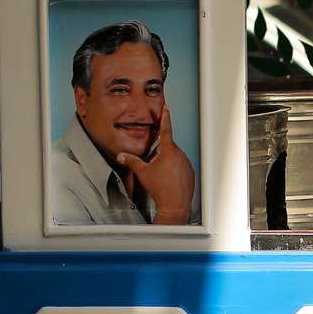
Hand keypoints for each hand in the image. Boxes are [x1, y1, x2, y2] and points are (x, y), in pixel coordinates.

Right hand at [116, 104, 195, 224]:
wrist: (174, 205)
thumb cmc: (161, 188)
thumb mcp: (142, 172)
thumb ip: (131, 161)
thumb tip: (122, 156)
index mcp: (169, 151)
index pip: (166, 129)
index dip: (165, 117)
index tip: (166, 108)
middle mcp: (180, 155)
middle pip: (167, 147)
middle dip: (158, 152)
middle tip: (152, 164)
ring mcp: (186, 163)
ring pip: (174, 158)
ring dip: (166, 162)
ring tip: (160, 176)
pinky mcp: (190, 172)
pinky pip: (180, 166)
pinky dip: (173, 170)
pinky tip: (167, 179)